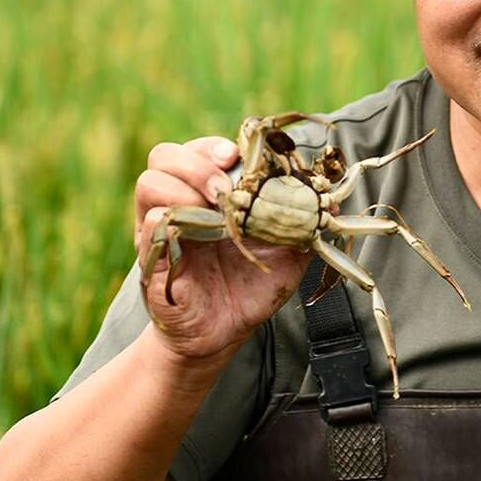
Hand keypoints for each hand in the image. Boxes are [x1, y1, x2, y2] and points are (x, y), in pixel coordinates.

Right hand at [134, 135, 310, 364]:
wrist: (225, 334)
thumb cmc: (251, 289)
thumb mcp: (287, 254)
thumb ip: (303, 224)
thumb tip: (331, 200)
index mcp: (208, 195)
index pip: (197, 150)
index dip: (213, 147)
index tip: (236, 157)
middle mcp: (179, 205)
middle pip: (164, 156)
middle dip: (197, 163)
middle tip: (224, 188)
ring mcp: (163, 229)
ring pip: (149, 183)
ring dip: (183, 188)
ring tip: (214, 212)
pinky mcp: (153, 258)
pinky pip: (149, 226)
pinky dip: (172, 221)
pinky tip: (199, 235)